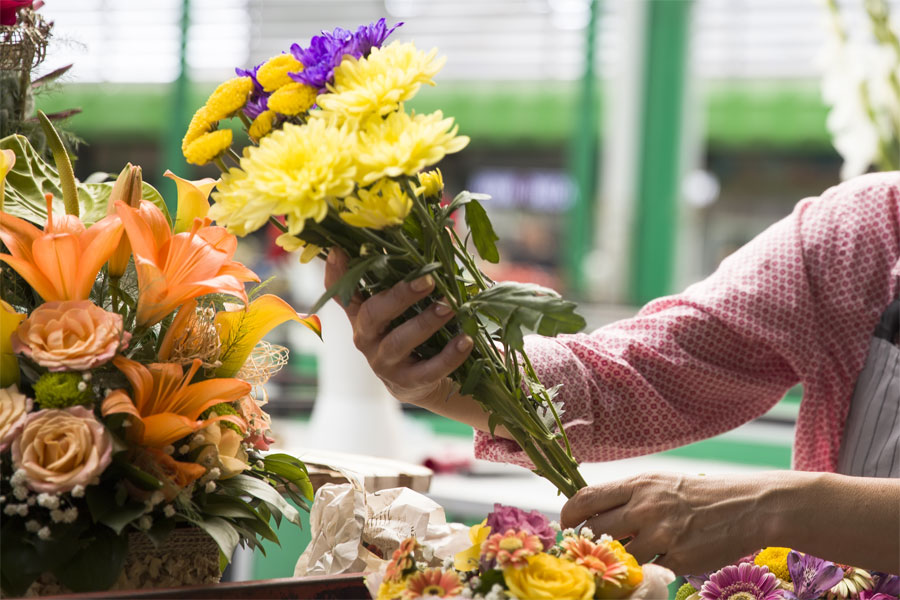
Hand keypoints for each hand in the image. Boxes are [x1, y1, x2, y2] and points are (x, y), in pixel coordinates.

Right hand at [323, 248, 473, 409]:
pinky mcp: (406, 383)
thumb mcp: (404, 305)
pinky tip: (466, 340)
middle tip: (428, 279)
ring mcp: (383, 362)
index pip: (341, 292)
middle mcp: (366, 337)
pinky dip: (448, 355)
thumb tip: (440, 231)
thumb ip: (411, 275)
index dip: (336, 273)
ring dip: (425, 322)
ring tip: (450, 306)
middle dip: (400, 295)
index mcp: (362, 313)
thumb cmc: (412, 330)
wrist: (420, 382)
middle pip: (372, 314)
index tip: (339, 250)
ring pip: (399, 341)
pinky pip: (427, 370)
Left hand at [560, 472, 778, 574]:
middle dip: (589, 543)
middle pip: (596, 532)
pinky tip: (654, 565)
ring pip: (619, 557)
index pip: (586, 500)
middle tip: (592, 548)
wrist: (747, 506)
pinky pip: (648, 573)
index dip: (569, 516)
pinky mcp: (679, 561)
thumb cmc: (697, 494)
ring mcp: (663, 536)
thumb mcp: (658, 482)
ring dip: (619, 561)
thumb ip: (626, 496)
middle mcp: (646, 508)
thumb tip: (589, 512)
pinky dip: (646, 573)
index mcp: (638, 485)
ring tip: (627, 558)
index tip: (567, 526)